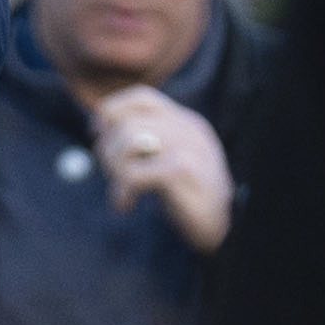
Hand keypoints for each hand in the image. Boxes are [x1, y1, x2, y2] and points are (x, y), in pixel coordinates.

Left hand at [94, 87, 232, 251]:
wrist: (227, 227)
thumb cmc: (190, 197)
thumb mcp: (168, 159)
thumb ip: (145, 141)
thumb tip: (99, 128)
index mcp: (185, 121)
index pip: (141, 97)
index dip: (111, 111)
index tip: (97, 134)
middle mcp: (188, 129)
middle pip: (128, 122)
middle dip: (107, 150)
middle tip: (113, 176)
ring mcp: (189, 148)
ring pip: (130, 140)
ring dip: (114, 169)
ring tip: (122, 191)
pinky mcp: (185, 172)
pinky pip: (135, 173)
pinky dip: (121, 191)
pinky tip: (126, 205)